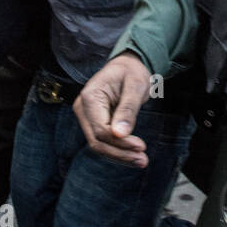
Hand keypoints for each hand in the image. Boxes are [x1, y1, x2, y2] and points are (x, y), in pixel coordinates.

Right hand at [73, 52, 152, 166]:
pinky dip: (118, 151)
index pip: (101, 129)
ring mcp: (86, 117)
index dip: (120, 143)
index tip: (141, 146)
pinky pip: (103, 142)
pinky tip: (133, 155)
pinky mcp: (93, 123)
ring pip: (99, 145)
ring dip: (119, 156)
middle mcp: (82, 108)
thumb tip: (120, 134)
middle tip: (143, 160)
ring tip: (141, 161)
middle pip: (97, 141)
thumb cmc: (132, 72)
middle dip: (120, 154)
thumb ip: (127, 109)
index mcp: (90, 97)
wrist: (127, 66)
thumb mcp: (135, 86)